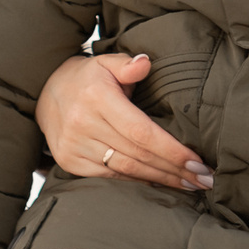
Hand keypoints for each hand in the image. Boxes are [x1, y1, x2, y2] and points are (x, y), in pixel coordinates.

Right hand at [36, 54, 212, 190]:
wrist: (44, 92)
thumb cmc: (88, 78)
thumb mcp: (106, 63)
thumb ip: (128, 65)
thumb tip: (145, 63)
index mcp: (97, 98)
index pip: (141, 131)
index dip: (172, 150)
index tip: (198, 162)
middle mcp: (83, 124)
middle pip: (138, 154)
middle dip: (174, 169)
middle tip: (205, 180)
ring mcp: (74, 146)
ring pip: (126, 170)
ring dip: (161, 180)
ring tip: (190, 185)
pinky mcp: (69, 161)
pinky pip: (110, 177)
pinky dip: (137, 183)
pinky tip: (160, 185)